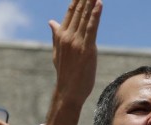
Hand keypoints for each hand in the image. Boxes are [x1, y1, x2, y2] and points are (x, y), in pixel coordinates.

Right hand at [43, 0, 102, 124]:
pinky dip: (96, 15)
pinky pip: (92, 28)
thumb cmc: (66, 72)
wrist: (69, 91)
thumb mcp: (58, 52)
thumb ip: (56, 35)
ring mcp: (77, 42)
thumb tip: (51, 22)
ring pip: (85, 17)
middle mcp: (67, 36)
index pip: (71, 12)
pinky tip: (99, 4)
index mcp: (61, 35)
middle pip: (78, 11)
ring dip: (90, 1)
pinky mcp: (87, 48)